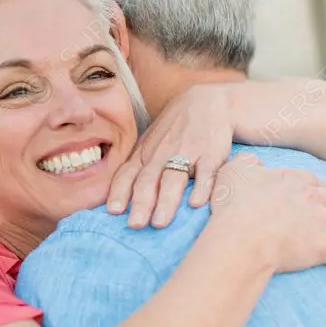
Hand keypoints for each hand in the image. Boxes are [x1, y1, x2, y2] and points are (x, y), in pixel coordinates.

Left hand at [107, 84, 234, 228]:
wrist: (211, 101)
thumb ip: (139, 165)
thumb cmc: (176, 128)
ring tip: (159, 223)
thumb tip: (121, 197)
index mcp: (145, 152)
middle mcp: (162, 153)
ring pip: (173, 178)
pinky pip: (206, 171)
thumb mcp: (152, 142)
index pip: (127, 173)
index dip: (119, 192)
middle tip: (135, 225)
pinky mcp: (212, 153)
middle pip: (148, 179)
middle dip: (140, 203)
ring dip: (166, 201)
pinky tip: (197, 203)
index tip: (113, 211)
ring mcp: (187, 152)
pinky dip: (201, 187)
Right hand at [209, 153, 325, 273]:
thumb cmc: (234, 205)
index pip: (311, 181)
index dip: (316, 185)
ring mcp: (320, 224)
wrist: (243, 236)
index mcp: (292, 182)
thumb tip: (252, 162)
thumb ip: (245, 163)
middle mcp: (312, 200)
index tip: (321, 189)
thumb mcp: (233, 172)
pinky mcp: (323, 248)